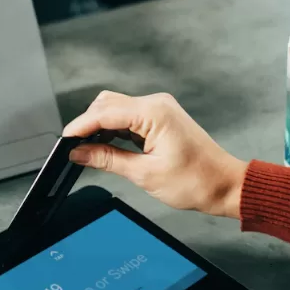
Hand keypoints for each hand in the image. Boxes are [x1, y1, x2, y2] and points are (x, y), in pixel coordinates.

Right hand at [63, 91, 248, 218]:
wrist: (225, 185)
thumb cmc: (196, 181)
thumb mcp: (145, 174)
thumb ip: (108, 160)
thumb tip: (79, 153)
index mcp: (154, 113)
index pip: (105, 112)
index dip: (80, 126)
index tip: (64, 140)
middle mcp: (156, 104)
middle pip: (107, 104)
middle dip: (88, 124)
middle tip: (73, 148)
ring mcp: (159, 109)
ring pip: (116, 109)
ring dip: (100, 127)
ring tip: (87, 150)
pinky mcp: (160, 118)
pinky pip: (128, 117)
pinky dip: (114, 130)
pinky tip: (105, 146)